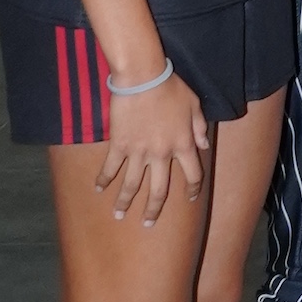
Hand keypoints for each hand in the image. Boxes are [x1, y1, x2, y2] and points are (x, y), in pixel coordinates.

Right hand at [96, 70, 210, 225]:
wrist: (143, 77)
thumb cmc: (171, 87)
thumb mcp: (193, 105)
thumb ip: (199, 127)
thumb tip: (204, 145)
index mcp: (183, 144)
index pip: (193, 174)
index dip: (193, 189)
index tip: (189, 199)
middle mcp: (162, 154)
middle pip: (160, 190)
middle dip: (153, 210)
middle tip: (148, 224)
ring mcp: (139, 152)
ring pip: (132, 185)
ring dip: (125, 202)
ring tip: (119, 215)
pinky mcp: (120, 144)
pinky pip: (111, 167)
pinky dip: (103, 179)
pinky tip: (98, 189)